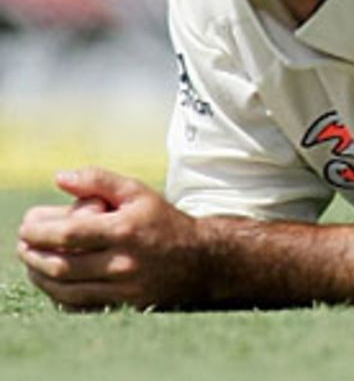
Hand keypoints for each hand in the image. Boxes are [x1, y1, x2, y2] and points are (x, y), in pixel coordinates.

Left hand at [16, 167, 205, 310]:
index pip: (68, 234)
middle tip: (23, 245)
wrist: (200, 259)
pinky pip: (80, 305)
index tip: (26, 227)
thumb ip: (99, 180)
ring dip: (40, 277)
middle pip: (62, 265)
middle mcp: (124, 261)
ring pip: (66, 289)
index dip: (39, 232)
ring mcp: (123, 288)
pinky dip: (58, 295)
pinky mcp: (124, 305)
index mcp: (126, 229)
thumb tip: (59, 178)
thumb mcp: (138, 192)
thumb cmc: (163, 221)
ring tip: (31, 263)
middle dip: (33, 255)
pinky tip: (52, 282)